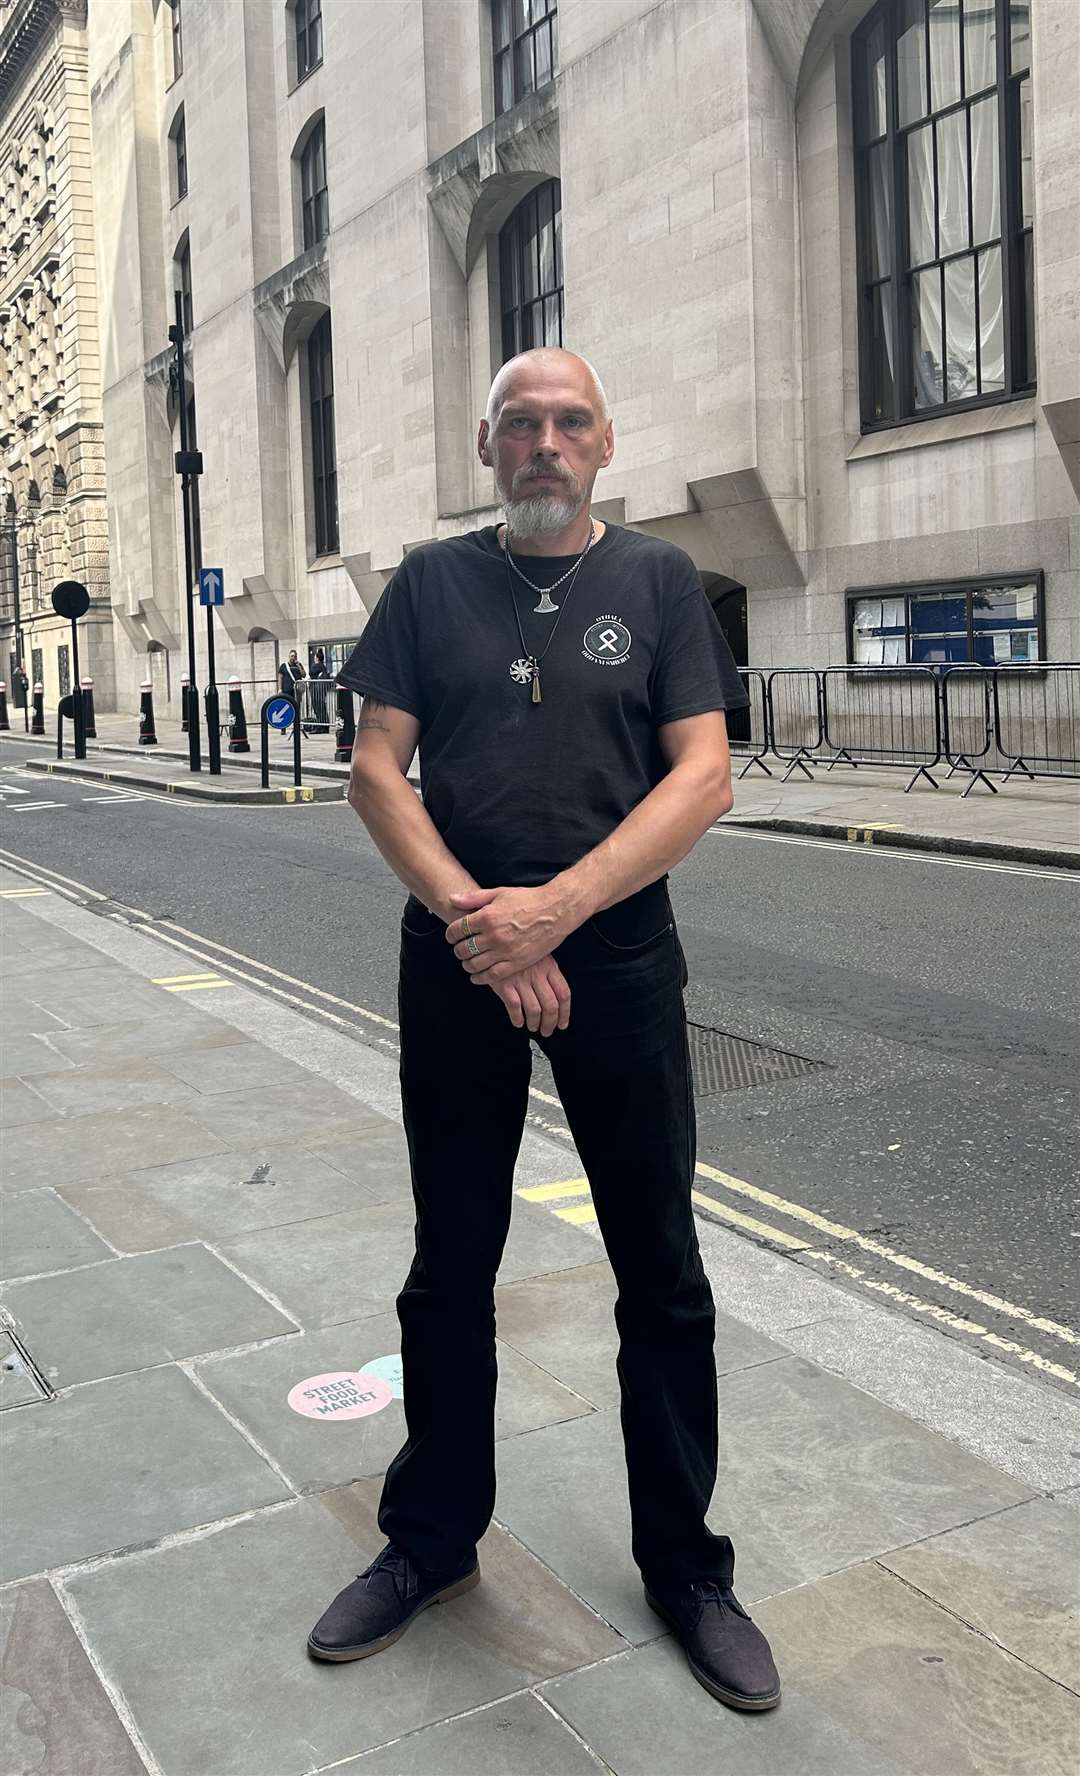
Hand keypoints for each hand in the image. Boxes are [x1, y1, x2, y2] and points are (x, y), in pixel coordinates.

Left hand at [446, 886, 575, 981]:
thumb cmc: (527, 900)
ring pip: (474, 964)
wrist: (555, 911)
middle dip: (457, 950)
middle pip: (463, 949)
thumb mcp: (499, 893)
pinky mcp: (516, 963)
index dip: (450, 934)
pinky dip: (480, 978)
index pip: (457, 930)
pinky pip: (492, 975)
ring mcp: (504, 951)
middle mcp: (493, 935)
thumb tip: (451, 898)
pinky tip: (477, 976)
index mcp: (486, 917)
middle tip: (459, 949)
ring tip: (468, 961)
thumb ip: (473, 898)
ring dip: (467, 964)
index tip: (452, 936)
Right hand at [484, 955, 570, 1035]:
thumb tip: (558, 1000)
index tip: (562, 1023)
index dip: (565, 1013)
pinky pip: (514, 1007)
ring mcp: (521, 979)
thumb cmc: (518, 948)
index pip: (564, 994)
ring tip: (532, 1026)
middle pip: (551, 1006)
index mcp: (549, 967)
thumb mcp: (539, 955)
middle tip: (547, 1030)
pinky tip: (518, 1021)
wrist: (496, 939)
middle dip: (550, 1023)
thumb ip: (549, 973)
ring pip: (534, 1010)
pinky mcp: (504, 983)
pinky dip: (517, 1018)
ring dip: (534, 1023)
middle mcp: (537, 974)